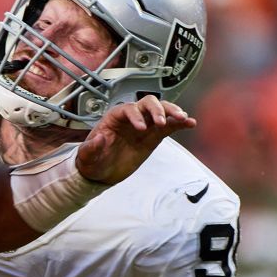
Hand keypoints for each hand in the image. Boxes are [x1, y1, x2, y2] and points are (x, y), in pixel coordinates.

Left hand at [75, 96, 195, 184]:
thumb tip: (98, 139)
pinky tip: (190, 123)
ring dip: (172, 112)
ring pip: (161, 110)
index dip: (136, 115)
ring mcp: (144, 125)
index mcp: (114, 118)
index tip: (141, 128)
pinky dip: (180, 123)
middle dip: (156, 109)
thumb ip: (90, 149)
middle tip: (162, 122)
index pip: (128, 109)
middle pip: (147, 103)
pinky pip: (169, 126)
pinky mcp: (153, 136)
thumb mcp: (86, 157)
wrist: (101, 173)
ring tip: (183, 118)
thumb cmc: (92, 161)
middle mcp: (131, 117)